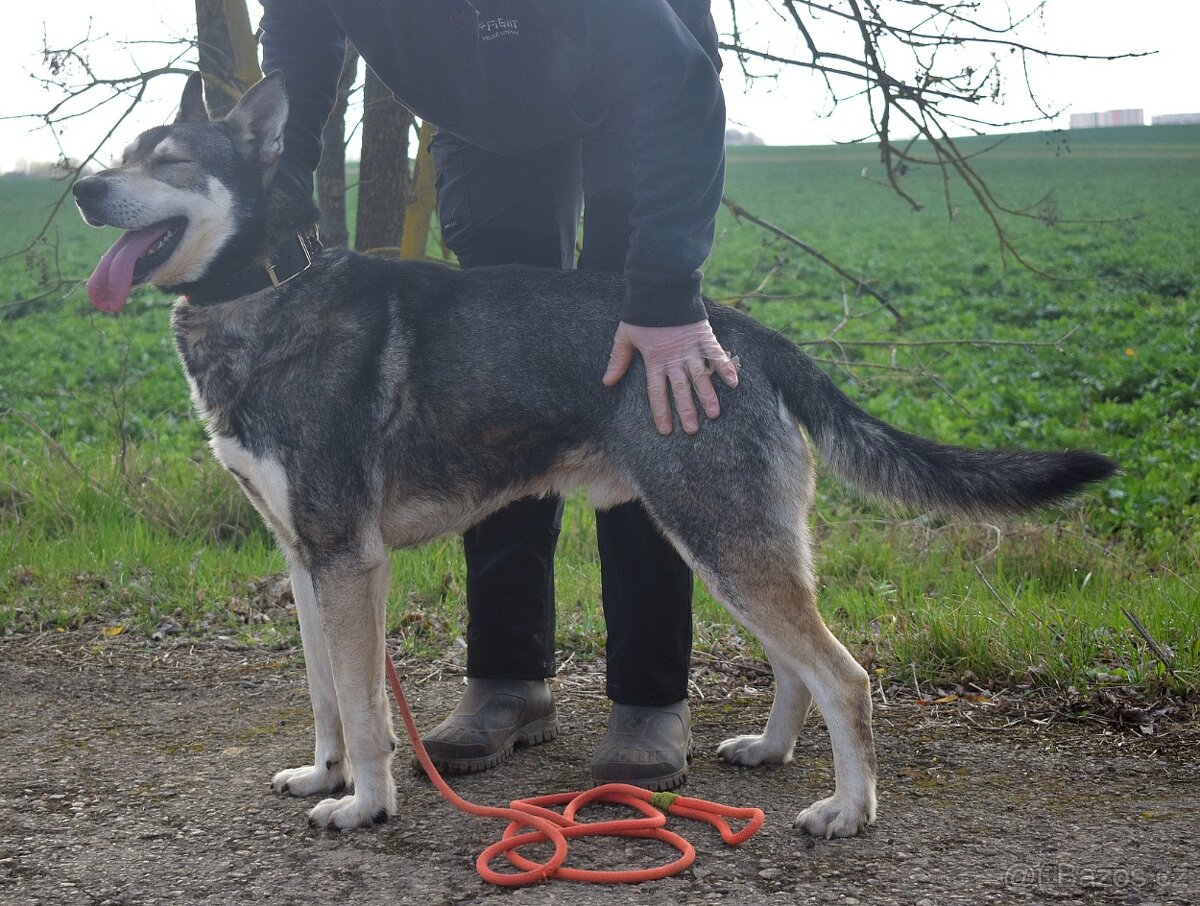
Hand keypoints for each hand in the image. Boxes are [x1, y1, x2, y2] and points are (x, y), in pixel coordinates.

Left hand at [602, 320, 739, 434]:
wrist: (660, 288)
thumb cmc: (641, 313)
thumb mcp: (625, 336)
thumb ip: (619, 359)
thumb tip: (607, 382)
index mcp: (655, 360)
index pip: (656, 391)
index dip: (660, 411)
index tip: (665, 430)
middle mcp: (674, 358)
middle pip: (680, 389)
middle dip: (686, 410)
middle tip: (692, 430)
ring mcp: (691, 348)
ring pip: (700, 376)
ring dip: (708, 396)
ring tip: (714, 415)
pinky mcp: (704, 337)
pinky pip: (717, 354)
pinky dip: (726, 367)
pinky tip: (734, 382)